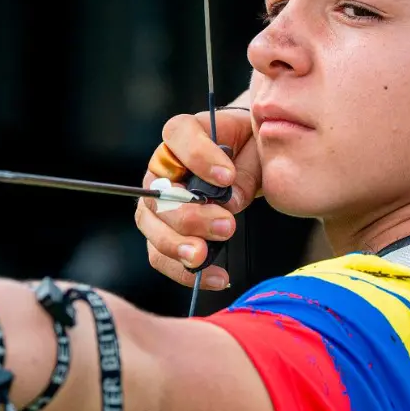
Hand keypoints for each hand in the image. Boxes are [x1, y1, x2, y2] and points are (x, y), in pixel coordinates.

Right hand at [136, 108, 260, 289]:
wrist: (250, 160)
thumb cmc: (252, 147)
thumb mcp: (257, 148)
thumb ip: (245, 171)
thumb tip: (230, 202)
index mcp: (184, 133)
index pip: (177, 134)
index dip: (198, 156)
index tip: (227, 177)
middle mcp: (162, 167)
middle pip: (157, 192)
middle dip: (189, 215)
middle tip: (227, 226)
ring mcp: (157, 202)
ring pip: (152, 226)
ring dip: (177, 245)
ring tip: (204, 257)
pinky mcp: (164, 231)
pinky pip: (162, 255)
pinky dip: (185, 271)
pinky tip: (217, 277)